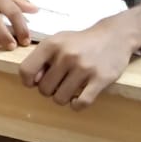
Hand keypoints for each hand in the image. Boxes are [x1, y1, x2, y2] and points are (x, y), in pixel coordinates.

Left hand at [17, 22, 134, 108]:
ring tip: (69, 89)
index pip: (26, 70)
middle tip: (59, 83)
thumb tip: (32, 82)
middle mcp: (66, 55)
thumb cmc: (81, 42)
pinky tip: (78, 99)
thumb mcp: (58, 41)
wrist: (114, 35)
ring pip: (60, 99)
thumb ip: (42, 58)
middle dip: (49, 90)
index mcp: (52, 44)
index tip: (37, 82)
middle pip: (44, 89)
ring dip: (63, 98)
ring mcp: (84, 68)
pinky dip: (77, 105)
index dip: (28, 81)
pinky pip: (81, 103)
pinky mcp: (100, 79)